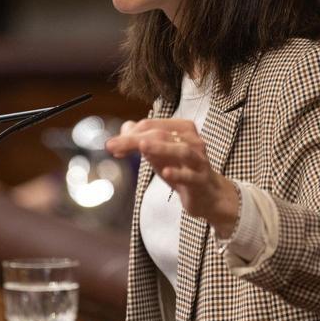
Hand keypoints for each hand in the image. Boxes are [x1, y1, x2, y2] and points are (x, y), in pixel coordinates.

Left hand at [105, 118, 239, 237]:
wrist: (207, 194)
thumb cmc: (182, 169)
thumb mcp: (160, 154)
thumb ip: (142, 140)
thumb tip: (124, 128)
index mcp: (182, 129)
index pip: (151, 126)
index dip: (129, 134)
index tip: (112, 146)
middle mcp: (192, 141)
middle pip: (161, 135)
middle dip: (134, 139)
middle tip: (113, 145)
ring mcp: (199, 161)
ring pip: (181, 150)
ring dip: (161, 147)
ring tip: (142, 147)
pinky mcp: (201, 180)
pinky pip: (190, 175)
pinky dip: (178, 173)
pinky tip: (166, 172)